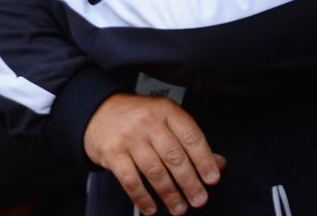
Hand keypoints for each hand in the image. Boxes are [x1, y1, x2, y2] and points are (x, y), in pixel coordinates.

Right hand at [84, 93, 224, 215]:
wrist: (100, 112)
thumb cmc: (139, 118)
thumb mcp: (167, 119)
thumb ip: (191, 141)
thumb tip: (217, 163)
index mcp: (167, 111)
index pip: (191, 137)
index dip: (204, 160)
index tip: (213, 179)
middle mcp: (149, 122)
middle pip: (175, 157)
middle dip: (189, 182)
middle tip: (199, 199)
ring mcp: (129, 138)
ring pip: (154, 171)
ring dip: (169, 194)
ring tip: (179, 208)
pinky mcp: (112, 153)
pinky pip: (130, 180)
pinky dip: (142, 197)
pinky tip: (151, 208)